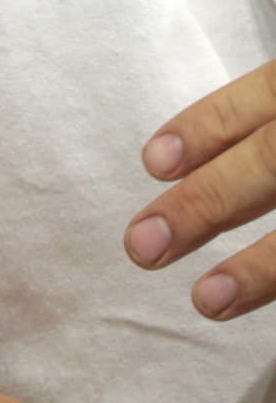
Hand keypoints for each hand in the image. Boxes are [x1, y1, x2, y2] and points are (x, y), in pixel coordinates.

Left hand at [130, 69, 275, 317]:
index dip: (209, 125)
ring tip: (207, 303)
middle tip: (140, 249)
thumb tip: (193, 175)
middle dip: (208, 202)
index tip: (151, 164)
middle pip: (275, 158)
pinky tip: (256, 310)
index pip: (268, 91)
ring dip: (263, 267)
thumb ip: (267, 129)